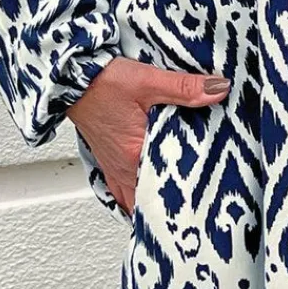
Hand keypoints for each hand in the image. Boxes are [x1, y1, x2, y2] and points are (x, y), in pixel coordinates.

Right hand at [68, 56, 231, 215]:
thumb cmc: (102, 82)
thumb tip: (218, 89)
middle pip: (152, 200)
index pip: (167, 187)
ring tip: (177, 209)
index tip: (209, 199)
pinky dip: (136, 196)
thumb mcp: (147, 81)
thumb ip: (184, 88)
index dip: (189, 196)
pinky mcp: (108, 160)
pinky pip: (123, 191)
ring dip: (153, 204)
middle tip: (199, 209)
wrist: (70, 79)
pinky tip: (148, 196)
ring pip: (136, 200)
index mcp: (134, 155)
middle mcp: (123, 168)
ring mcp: (114, 167)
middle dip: (174, 206)